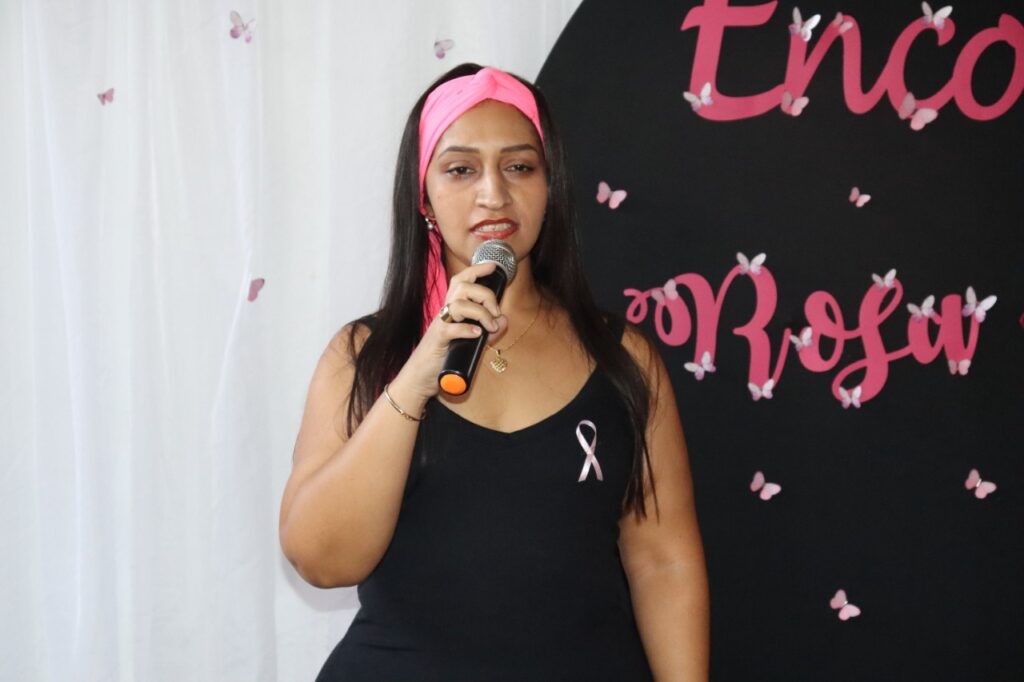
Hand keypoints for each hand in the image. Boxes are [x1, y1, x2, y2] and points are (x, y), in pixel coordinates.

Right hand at [391, 261, 508, 402]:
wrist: (421, 377)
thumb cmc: (445, 356)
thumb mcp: (471, 342)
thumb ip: (489, 332)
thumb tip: (504, 320)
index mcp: (452, 309)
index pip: (462, 281)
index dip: (476, 270)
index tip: (492, 266)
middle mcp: (445, 313)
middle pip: (463, 287)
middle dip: (486, 295)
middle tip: (496, 313)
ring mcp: (440, 326)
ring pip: (458, 304)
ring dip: (481, 313)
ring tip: (490, 327)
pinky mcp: (438, 341)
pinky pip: (450, 329)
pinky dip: (467, 329)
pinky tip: (477, 334)